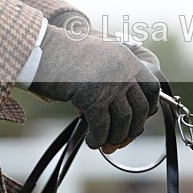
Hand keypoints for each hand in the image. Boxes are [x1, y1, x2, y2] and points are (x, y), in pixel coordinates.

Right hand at [28, 26, 160, 152]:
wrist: (40, 49)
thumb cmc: (64, 55)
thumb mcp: (98, 58)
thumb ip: (114, 76)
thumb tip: (121, 110)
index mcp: (127, 58)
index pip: (152, 87)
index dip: (149, 107)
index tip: (140, 119)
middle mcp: (124, 70)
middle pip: (140, 108)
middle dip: (133, 128)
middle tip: (121, 140)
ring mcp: (110, 83)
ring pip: (123, 120)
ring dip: (115, 136)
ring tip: (105, 144)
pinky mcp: (92, 97)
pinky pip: (102, 126)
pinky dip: (98, 138)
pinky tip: (92, 142)